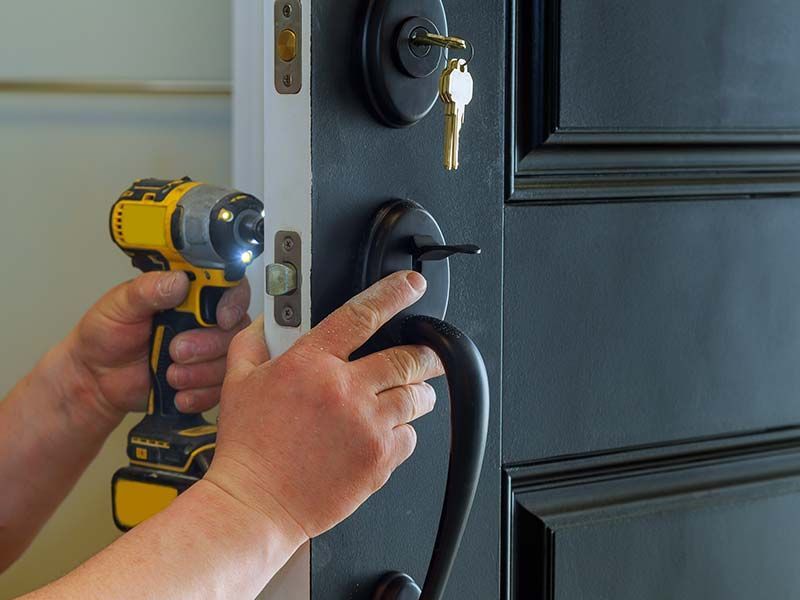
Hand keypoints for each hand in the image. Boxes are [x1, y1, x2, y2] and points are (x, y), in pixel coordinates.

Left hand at [63, 271, 250, 419]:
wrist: (95, 379)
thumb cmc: (105, 336)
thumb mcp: (119, 305)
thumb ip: (148, 289)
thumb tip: (178, 280)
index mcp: (187, 294)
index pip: (228, 288)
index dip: (233, 302)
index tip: (220, 318)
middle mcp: (203, 320)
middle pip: (235, 328)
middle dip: (208, 345)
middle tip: (176, 350)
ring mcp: (206, 350)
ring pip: (229, 360)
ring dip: (201, 373)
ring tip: (170, 374)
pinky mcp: (204, 379)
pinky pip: (220, 388)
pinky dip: (199, 394)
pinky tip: (177, 392)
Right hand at [205, 271, 443, 542]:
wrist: (254, 504)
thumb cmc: (247, 448)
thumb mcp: (237, 383)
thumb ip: (253, 342)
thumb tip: (266, 321)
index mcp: (310, 363)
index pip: (361, 315)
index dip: (393, 294)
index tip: (412, 286)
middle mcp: (345, 389)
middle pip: (406, 357)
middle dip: (424, 353)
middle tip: (427, 355)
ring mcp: (366, 425)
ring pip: (416, 396)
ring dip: (418, 392)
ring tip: (408, 396)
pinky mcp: (379, 459)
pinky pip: (411, 436)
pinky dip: (405, 432)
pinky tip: (385, 433)